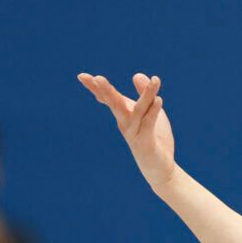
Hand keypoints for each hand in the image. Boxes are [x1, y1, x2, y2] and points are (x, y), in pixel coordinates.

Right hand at [77, 71, 176, 190]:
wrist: (159, 168)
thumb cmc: (153, 138)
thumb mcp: (150, 111)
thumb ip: (144, 93)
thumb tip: (136, 75)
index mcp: (123, 114)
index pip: (108, 98)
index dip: (95, 88)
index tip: (82, 76)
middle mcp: (125, 123)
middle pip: (115, 104)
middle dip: (107, 92)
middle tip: (97, 78)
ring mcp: (134, 134)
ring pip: (138, 112)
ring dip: (146, 96)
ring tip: (153, 80)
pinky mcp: (146, 143)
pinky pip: (149, 125)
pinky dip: (154, 112)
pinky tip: (159, 99)